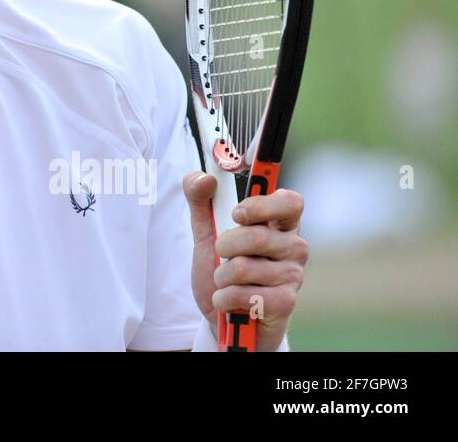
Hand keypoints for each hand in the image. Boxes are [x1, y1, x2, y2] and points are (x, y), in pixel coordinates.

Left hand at [183, 173, 308, 350]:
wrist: (222, 315)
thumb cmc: (221, 270)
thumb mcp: (205, 232)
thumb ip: (200, 200)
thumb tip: (203, 178)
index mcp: (279, 224)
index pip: (291, 201)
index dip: (263, 204)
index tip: (237, 213)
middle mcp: (293, 247)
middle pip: (258, 235)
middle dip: (224, 245)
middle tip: (219, 253)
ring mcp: (293, 276)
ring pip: (244, 267)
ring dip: (220, 276)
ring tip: (224, 281)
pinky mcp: (286, 303)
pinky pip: (245, 293)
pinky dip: (224, 297)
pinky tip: (228, 301)